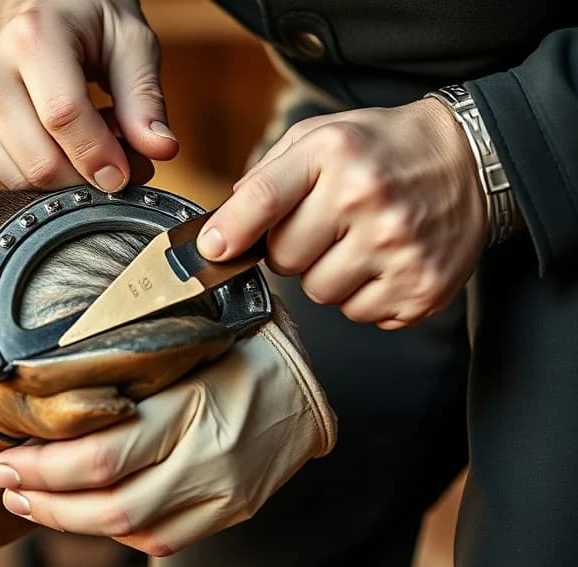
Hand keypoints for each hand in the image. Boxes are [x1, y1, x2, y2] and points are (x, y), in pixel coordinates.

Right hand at [0, 0, 178, 190]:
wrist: (24, 2)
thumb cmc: (83, 19)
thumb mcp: (128, 41)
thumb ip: (145, 97)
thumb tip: (162, 151)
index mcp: (32, 37)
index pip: (63, 116)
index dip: (99, 156)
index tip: (128, 175)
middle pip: (40, 161)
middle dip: (88, 178)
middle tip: (123, 164)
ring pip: (22, 179)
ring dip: (68, 180)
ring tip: (92, 144)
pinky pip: (7, 177)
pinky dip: (42, 176)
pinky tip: (61, 146)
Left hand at [0, 308, 334, 555]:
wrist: (304, 383)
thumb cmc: (232, 346)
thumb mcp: (180, 340)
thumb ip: (125, 366)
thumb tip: (45, 377)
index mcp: (190, 405)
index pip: (103, 457)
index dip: (44, 468)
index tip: (7, 456)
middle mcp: (208, 457)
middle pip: (110, 503)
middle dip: (45, 499)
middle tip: (7, 481)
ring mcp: (222, 492)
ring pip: (132, 529)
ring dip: (69, 521)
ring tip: (30, 502)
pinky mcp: (229, 512)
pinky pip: (164, 540)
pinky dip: (117, 533)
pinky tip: (84, 514)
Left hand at [197, 99, 485, 329]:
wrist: (471, 159)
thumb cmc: (382, 149)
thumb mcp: (322, 136)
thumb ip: (268, 173)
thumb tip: (223, 223)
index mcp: (334, 155)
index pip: (263, 201)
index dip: (229, 231)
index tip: (211, 249)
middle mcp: (366, 200)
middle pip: (285, 260)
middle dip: (292, 250)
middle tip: (322, 227)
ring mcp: (398, 248)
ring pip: (321, 294)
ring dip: (328, 276)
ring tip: (357, 242)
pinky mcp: (422, 287)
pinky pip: (361, 314)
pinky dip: (364, 295)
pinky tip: (384, 262)